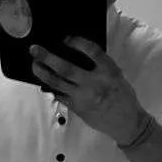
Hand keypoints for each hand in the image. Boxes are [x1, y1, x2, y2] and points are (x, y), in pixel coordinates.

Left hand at [30, 36, 146, 144]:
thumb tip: (77, 54)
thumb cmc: (122, 97)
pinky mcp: (78, 108)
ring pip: (58, 83)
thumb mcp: (117, 76)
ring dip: (43, 72)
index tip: (66, 38)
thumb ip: (101, 65)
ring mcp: (84, 97)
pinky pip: (60, 95)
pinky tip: (45, 82)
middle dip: (48, 57)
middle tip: (35, 50)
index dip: (77, 43)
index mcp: (109, 72)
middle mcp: (95, 83)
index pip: (92, 51)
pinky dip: (51, 88)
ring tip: (35, 64)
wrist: (127, 122)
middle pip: (66, 68)